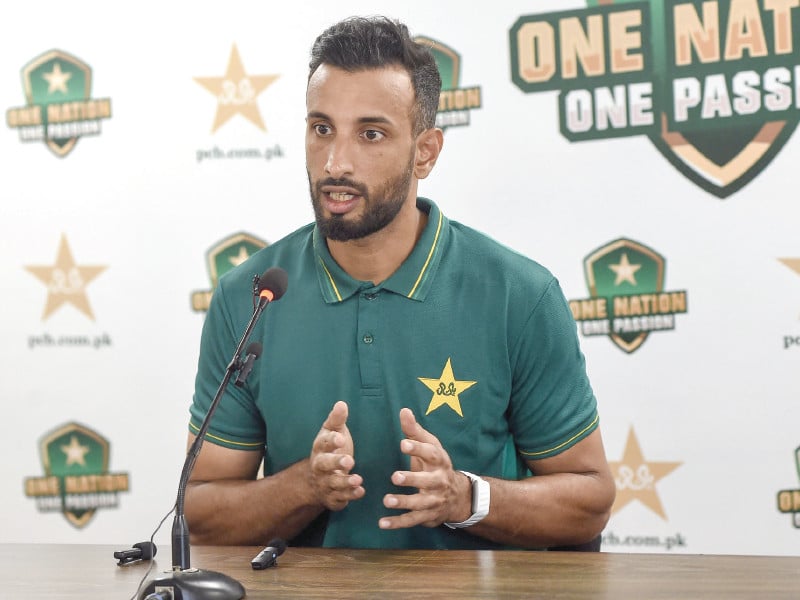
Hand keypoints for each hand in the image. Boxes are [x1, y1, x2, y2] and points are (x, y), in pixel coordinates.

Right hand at [309, 401, 364, 510]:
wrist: (317, 481)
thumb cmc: (330, 451)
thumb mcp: (332, 433)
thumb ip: (337, 420)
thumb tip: (342, 403)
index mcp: (320, 448)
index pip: (323, 443)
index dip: (331, 441)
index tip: (341, 438)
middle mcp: (319, 467)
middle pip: (324, 465)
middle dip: (335, 463)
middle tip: (349, 460)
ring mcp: (325, 483)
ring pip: (333, 484)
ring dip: (345, 482)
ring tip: (358, 479)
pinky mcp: (332, 498)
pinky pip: (339, 499)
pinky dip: (349, 496)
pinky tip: (360, 491)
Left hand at [379, 408, 470, 528]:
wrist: (458, 496)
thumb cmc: (436, 465)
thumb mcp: (430, 446)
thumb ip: (415, 431)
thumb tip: (403, 410)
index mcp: (439, 461)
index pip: (431, 453)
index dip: (418, 448)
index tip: (403, 443)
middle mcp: (439, 481)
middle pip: (428, 481)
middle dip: (413, 479)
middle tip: (395, 477)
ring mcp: (434, 500)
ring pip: (420, 503)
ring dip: (404, 502)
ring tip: (387, 500)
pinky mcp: (427, 516)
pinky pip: (412, 520)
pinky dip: (398, 523)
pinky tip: (382, 523)